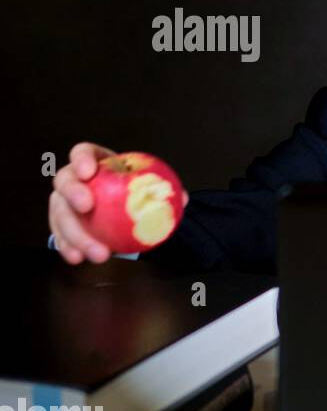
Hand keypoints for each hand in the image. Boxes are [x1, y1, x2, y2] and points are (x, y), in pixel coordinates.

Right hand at [48, 142, 189, 263]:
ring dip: (74, 232)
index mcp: (95, 163)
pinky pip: (60, 235)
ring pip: (59, 213)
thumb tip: (182, 199)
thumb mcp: (149, 188)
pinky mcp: (62, 224)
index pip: (83, 152)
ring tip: (94, 250)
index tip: (88, 171)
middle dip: (72, 193)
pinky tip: (78, 258)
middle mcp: (73, 179)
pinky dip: (67, 247)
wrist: (122, 212)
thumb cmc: (133, 193)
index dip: (81, 159)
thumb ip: (163, 190)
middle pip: (64, 181)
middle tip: (87, 208)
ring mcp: (64, 202)